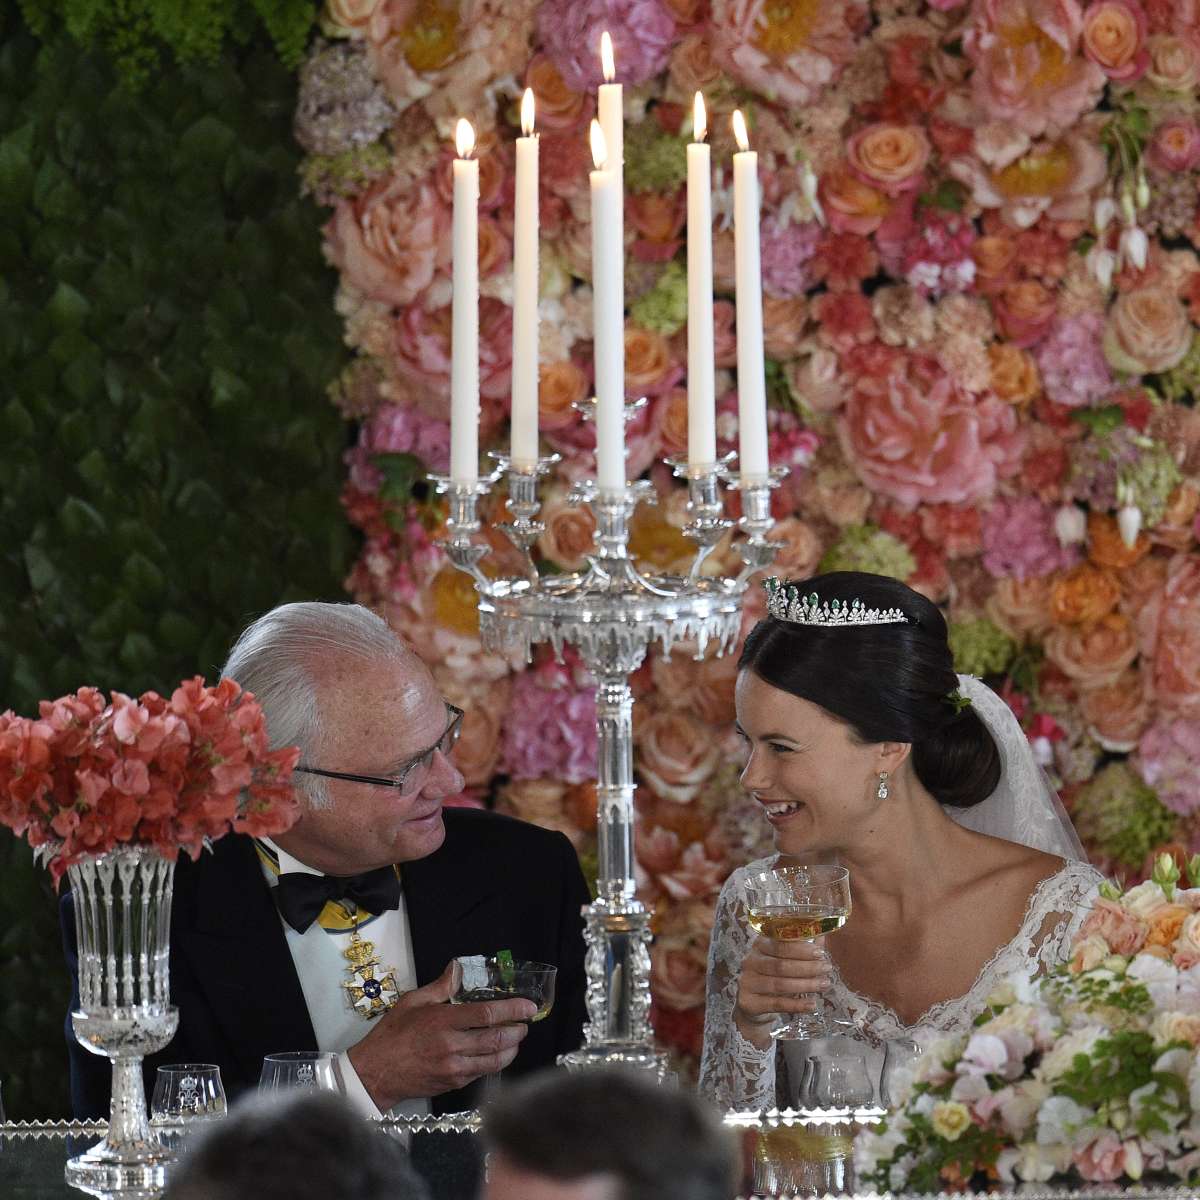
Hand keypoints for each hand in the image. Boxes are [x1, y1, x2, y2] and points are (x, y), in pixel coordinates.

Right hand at [348, 962, 535, 1109]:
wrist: (375, 1073)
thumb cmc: (392, 1034)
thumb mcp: (413, 1002)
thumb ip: (441, 986)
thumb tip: (458, 967)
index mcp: (443, 1021)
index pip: (487, 1014)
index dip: (512, 1009)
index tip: (528, 1006)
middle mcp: (452, 1046)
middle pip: (496, 1039)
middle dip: (517, 1030)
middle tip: (526, 1023)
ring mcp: (454, 1068)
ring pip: (494, 1060)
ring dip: (511, 1049)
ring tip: (517, 1039)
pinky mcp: (452, 1083)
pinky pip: (482, 1073)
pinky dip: (495, 1063)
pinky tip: (498, 1054)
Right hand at [734, 935, 832, 1049]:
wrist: (752, 1003)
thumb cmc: (772, 975)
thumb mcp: (783, 959)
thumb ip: (801, 948)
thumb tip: (821, 936)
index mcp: (759, 945)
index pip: (780, 944)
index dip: (801, 949)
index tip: (820, 953)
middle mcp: (750, 961)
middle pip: (781, 964)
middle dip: (807, 967)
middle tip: (827, 969)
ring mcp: (747, 982)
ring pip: (780, 984)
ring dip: (805, 985)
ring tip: (824, 984)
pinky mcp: (749, 1002)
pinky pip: (776, 1004)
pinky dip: (796, 1005)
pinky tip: (812, 1004)